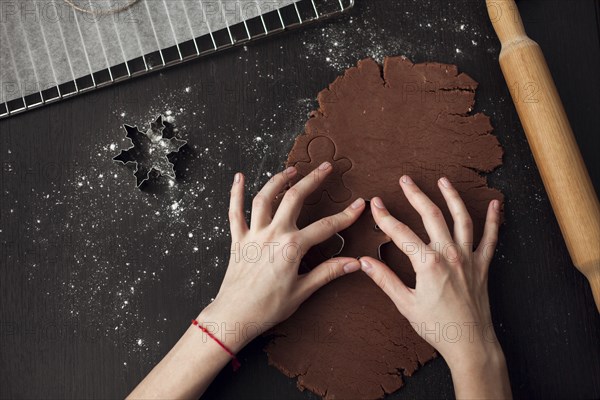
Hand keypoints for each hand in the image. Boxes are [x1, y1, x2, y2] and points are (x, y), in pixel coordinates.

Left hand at [199, 162, 365, 351]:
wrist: (235, 316)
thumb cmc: (268, 308)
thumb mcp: (303, 291)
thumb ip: (328, 272)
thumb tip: (354, 263)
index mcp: (292, 248)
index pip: (326, 227)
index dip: (346, 215)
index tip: (359, 204)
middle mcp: (273, 235)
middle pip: (295, 198)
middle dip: (313, 180)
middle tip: (326, 168)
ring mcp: (254, 235)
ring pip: (265, 198)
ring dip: (279, 180)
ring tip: (292, 170)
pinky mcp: (237, 239)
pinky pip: (235, 212)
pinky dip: (236, 193)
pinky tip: (239, 177)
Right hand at [360, 175, 510, 398]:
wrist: (470, 344)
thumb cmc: (437, 327)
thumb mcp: (405, 304)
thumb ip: (384, 279)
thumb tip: (363, 262)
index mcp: (428, 263)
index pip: (401, 232)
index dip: (385, 217)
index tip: (375, 204)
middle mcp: (449, 254)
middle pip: (431, 215)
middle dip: (416, 195)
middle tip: (405, 180)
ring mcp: (468, 258)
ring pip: (461, 218)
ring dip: (451, 197)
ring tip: (443, 180)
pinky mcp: (482, 266)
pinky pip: (491, 238)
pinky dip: (495, 220)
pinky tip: (496, 204)